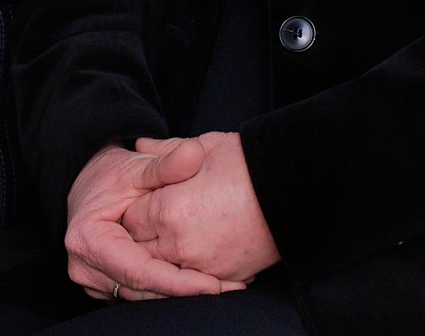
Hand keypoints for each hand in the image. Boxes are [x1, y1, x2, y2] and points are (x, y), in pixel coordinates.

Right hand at [63, 142, 236, 300]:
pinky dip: (169, 288)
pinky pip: (141, 291)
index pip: (139, 272)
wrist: (88, 185)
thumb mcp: (139, 167)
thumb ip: (167, 164)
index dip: (178, 282)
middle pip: (143, 289)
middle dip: (187, 291)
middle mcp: (86, 268)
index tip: (214, 285)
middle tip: (231, 288)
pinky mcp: (106, 284)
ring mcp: (94, 280)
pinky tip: (202, 283)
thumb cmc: (111, 175)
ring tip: (225, 287)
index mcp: (89, 241)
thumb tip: (195, 153)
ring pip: (144, 296)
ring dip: (181, 293)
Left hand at [125, 131, 280, 285]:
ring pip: (163, 266)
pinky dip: (190, 265)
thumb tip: (141, 146)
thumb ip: (166, 151)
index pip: (131, 216)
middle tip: (164, 214)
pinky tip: (200, 245)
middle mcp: (177, 243)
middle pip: (141, 245)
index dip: (138, 205)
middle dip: (146, 231)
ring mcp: (199, 264)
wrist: (293, 190)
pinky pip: (191, 278)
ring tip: (184, 230)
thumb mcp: (204, 147)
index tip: (150, 197)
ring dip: (165, 251)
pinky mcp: (221, 276)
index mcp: (168, 209)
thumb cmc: (249, 163)